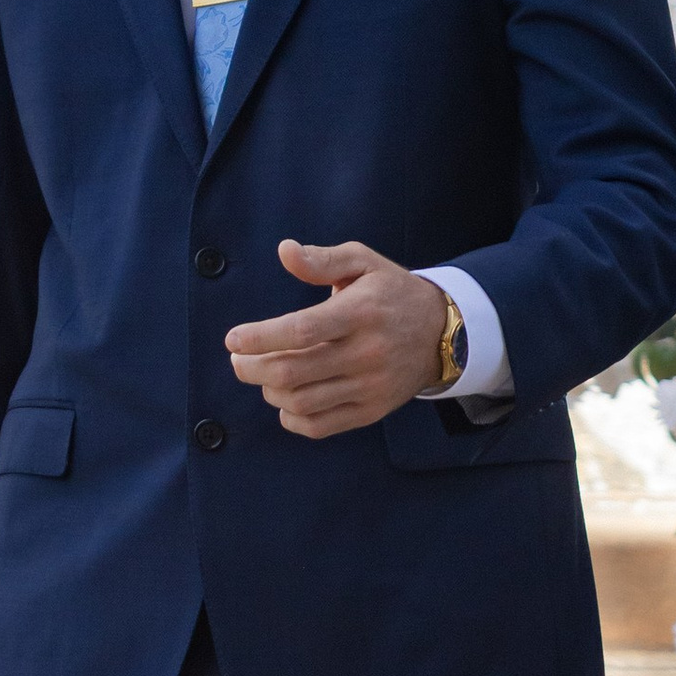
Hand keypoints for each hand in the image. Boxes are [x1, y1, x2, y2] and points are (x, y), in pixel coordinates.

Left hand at [224, 238, 449, 439]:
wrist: (442, 335)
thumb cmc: (392, 293)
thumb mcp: (364, 263)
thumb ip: (323, 259)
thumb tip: (285, 250)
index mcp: (360, 312)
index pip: (302, 330)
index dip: (260, 338)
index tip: (233, 339)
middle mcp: (367, 353)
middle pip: (293, 371)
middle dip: (252, 368)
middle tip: (238, 360)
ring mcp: (370, 386)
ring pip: (302, 401)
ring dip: (269, 391)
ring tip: (262, 375)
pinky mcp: (372, 411)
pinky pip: (321, 425)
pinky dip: (292, 417)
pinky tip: (285, 400)